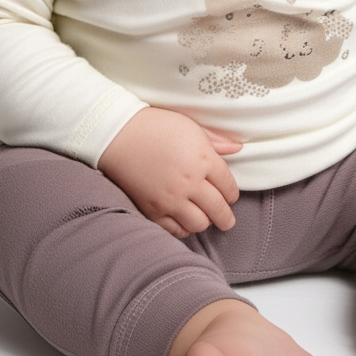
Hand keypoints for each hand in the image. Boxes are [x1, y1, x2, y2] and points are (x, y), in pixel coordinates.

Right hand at [97, 106, 242, 238]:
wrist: (118, 134)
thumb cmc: (156, 125)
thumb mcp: (190, 126)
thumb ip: (216, 141)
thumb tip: (237, 148)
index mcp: (203, 159)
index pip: (229, 186)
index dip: (232, 194)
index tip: (230, 196)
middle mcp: (190, 182)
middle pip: (218, 209)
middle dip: (226, 217)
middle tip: (227, 220)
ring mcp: (171, 199)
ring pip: (199, 224)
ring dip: (205, 222)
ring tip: (204, 219)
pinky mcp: (152, 210)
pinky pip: (175, 230)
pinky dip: (183, 229)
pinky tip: (184, 221)